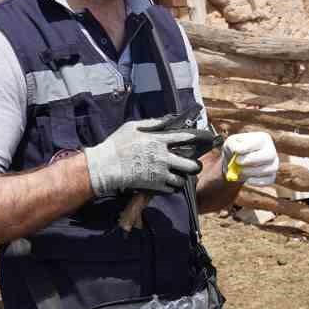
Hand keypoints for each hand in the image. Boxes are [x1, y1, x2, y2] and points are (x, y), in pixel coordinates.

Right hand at [84, 118, 203, 195]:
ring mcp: (160, 173)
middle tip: (193, 165)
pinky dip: (172, 187)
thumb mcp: (132, 127)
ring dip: (183, 178)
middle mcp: (163, 157)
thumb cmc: (117, 144)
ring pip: (182, 179)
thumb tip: (166, 120)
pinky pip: (171, 188)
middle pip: (190, 164)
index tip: (202, 140)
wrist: (105, 166)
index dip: (195, 139)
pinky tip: (168, 183)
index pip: (184, 138)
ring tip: (180, 175)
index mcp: (158, 141)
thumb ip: (152, 123)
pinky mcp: (154, 185)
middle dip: (194, 165)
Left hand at [221, 131, 279, 185]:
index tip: (236, 152)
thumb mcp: (230, 144)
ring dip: (252, 171)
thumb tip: (238, 151)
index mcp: (263, 138)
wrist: (235, 165)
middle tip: (238, 162)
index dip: (247, 148)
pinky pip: (269, 180)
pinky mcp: (272, 176)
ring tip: (241, 171)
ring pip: (270, 168)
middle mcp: (271, 150)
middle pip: (269, 155)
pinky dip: (257, 182)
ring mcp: (273, 163)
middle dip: (251, 160)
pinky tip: (247, 180)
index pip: (260, 142)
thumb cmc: (235, 151)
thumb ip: (232, 145)